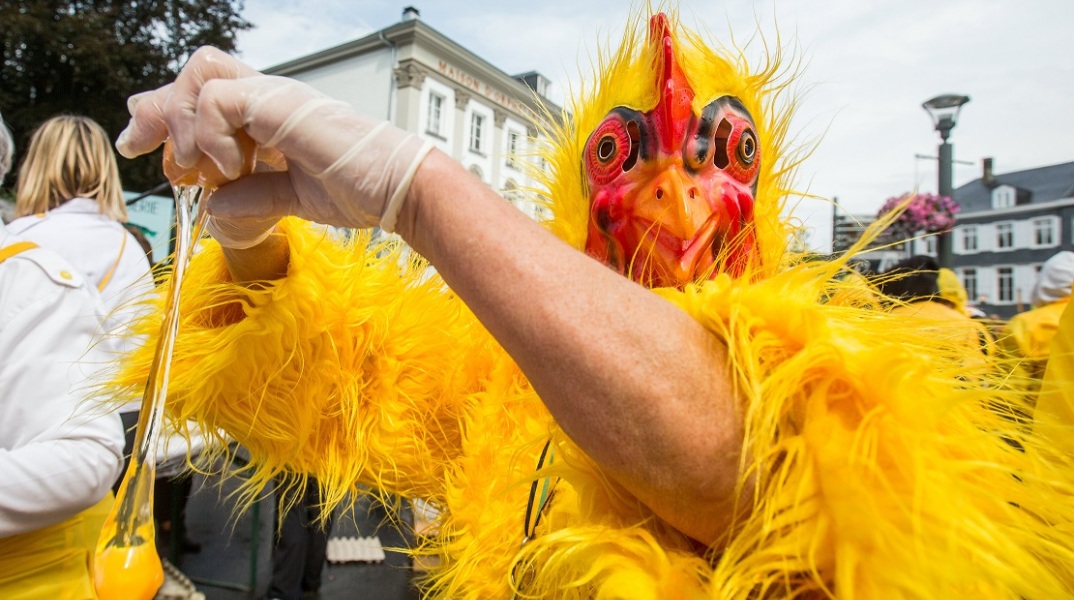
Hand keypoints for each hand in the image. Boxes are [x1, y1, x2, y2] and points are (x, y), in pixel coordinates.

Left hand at [117, 46, 432, 232]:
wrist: (396, 188)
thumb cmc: (359, 189)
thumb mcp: (291, 197)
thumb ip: (252, 195)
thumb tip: (214, 204)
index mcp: (272, 113)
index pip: (207, 92)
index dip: (167, 112)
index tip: (143, 143)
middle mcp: (269, 96)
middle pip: (195, 72)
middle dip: (158, 109)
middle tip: (139, 143)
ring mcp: (274, 95)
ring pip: (199, 77)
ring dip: (185, 123)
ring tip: (198, 166)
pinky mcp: (278, 103)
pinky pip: (218, 102)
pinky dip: (210, 135)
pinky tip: (229, 166)